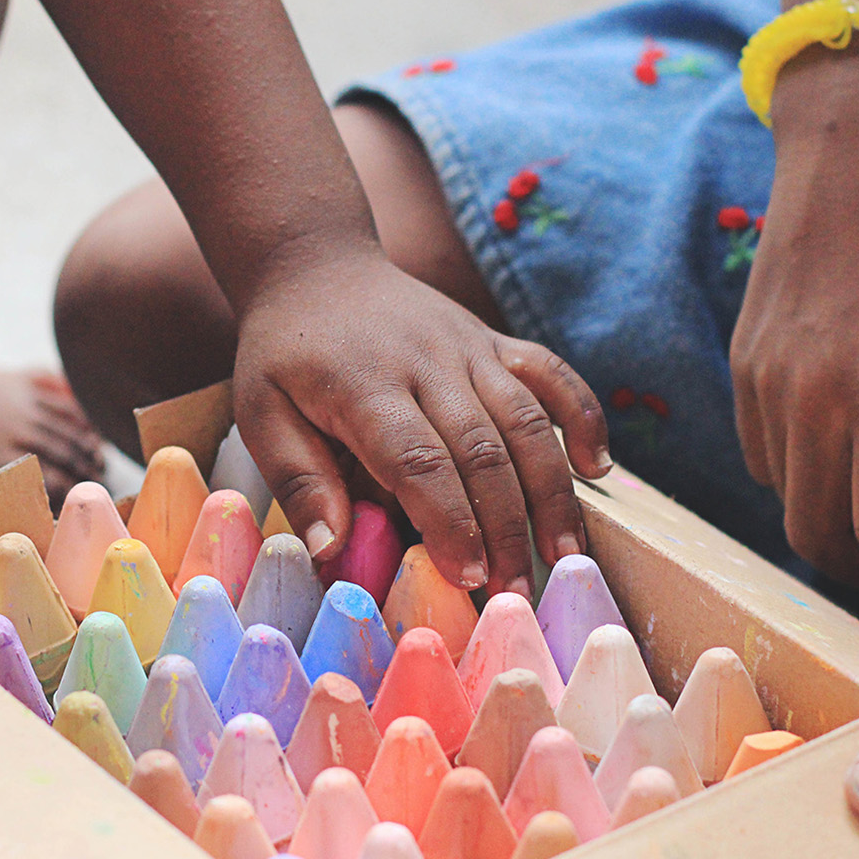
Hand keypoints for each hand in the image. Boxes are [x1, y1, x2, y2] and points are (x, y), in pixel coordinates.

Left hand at [230, 249, 609, 595]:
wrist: (314, 268)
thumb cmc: (284, 353)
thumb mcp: (261, 411)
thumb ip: (298, 477)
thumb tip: (331, 547)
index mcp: (364, 385)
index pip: (418, 460)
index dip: (451, 522)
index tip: (469, 577)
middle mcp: (426, 362)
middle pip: (482, 449)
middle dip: (506, 526)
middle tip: (517, 590)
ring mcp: (466, 346)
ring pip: (525, 419)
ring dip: (551, 489)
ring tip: (564, 553)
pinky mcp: (492, 339)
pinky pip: (551, 373)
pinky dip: (582, 415)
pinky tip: (597, 467)